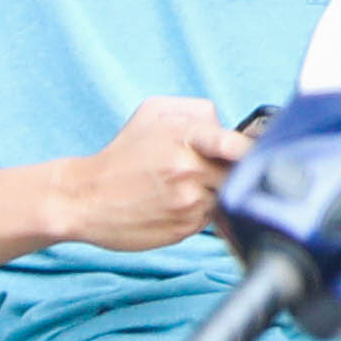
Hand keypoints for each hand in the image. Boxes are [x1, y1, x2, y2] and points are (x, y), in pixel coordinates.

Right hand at [59, 98, 245, 253]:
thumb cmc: (122, 153)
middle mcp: (189, 170)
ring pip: (227, 195)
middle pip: (238, 172)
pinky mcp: (184, 229)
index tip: (257, 151)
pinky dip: (203, 210)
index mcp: (185, 138)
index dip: (249, 149)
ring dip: (217, 191)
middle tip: (213, 168)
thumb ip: (197, 111)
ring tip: (188, 186)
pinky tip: (177, 204)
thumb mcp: (153, 113)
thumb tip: (229, 126)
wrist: (83, 198)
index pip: (233, 143)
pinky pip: (211, 217)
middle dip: (233, 169)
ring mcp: (187, 202)